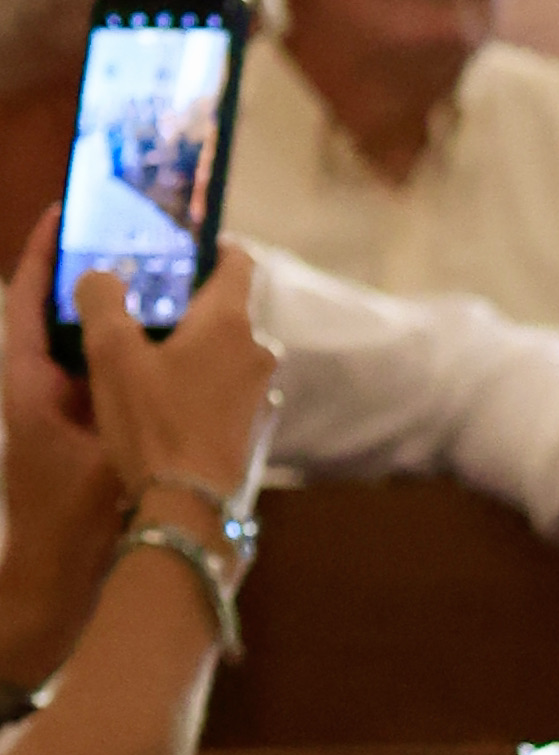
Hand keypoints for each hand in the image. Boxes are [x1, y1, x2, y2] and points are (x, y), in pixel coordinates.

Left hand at [0, 216, 124, 686]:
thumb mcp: (101, 452)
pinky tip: (184, 362)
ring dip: (128, 325)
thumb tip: (147, 342)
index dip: (47, 251)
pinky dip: (142, 369)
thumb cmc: (69, 526)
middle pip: (68, 318)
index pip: (31, 297)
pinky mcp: (93, 447)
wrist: (57, 594)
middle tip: (137, 241)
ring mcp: (69, 421)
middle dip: (97, 279)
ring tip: (169, 291)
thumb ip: (121, 402)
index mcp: (30, 383)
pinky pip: (118, 391)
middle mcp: (46, 394)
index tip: (67, 209)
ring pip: (97, 355)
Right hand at [80, 237, 280, 521]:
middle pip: (227, 311)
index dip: (214, 246)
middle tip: (148, 309)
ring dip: (197, 350)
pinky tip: (169, 401)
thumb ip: (102, 298)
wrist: (188, 509)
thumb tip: (102, 277)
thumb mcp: (110, 352)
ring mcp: (261, 396)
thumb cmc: (153, 423)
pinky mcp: (253, 431)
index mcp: (231, 321)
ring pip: (226, 354)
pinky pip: (227, 391)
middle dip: (191, 306)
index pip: (239, 261)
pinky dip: (203, 385)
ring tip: (153, 359)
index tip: (186, 247)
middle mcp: (258, 353)